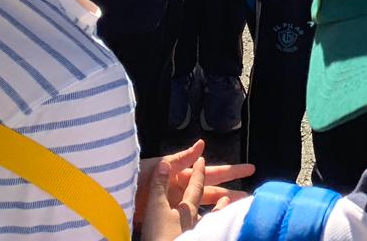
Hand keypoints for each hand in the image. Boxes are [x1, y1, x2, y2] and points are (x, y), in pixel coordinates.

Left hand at [135, 140, 251, 235]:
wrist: (116, 201)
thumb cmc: (134, 180)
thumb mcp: (156, 165)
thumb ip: (179, 158)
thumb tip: (201, 144)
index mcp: (182, 175)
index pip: (212, 172)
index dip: (231, 171)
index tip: (249, 168)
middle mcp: (183, 191)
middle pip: (214, 191)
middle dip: (232, 192)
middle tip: (250, 194)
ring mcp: (178, 207)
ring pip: (207, 206)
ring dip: (222, 207)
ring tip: (239, 209)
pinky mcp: (170, 220)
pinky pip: (193, 220)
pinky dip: (206, 220)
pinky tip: (217, 221)